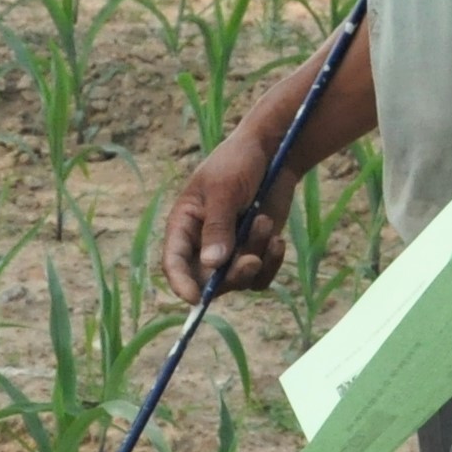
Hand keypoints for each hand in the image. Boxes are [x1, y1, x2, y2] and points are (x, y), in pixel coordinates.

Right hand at [161, 131, 297, 306]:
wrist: (275, 153)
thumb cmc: (239, 162)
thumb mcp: (225, 189)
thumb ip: (217, 226)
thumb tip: (212, 265)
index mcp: (184, 224)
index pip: (173, 262)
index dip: (181, 284)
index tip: (196, 299)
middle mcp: (203, 243)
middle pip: (208, 280)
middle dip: (231, 274)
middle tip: (251, 259)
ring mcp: (230, 250)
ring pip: (238, 279)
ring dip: (255, 258)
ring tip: (265, 223)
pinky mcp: (254, 251)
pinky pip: (260, 277)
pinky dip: (271, 263)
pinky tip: (277, 240)